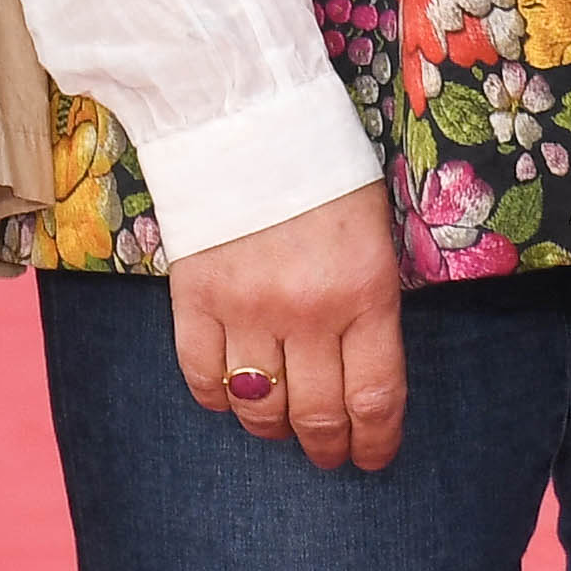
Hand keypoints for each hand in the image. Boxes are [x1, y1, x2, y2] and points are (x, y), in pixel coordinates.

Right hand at [166, 183, 407, 474]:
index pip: (375, 398)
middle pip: (318, 414)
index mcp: (365, 291)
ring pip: (260, 407)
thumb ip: (368, 301)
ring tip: (280, 429)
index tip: (373, 457)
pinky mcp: (194, 297)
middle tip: (328, 454)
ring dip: (273, 430)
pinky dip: (216, 400)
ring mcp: (246, 307)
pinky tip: (230, 397)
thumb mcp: (371, 231)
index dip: (375, 442)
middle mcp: (308, 310)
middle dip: (328, 447)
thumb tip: (359, 366)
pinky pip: (202, 377)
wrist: (241, 112)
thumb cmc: (320, 167)